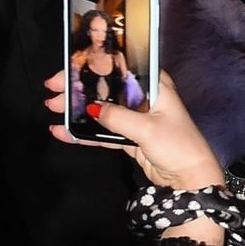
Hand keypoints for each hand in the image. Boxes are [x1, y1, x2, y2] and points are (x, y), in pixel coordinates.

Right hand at [44, 69, 224, 192]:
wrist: (190, 180)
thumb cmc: (179, 147)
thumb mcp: (147, 129)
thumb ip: (118, 117)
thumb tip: (91, 109)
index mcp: (155, 85)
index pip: (120, 67)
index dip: (94, 65)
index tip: (69, 68)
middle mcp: (145, 97)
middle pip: (107, 87)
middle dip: (80, 89)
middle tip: (54, 91)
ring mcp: (137, 117)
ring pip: (103, 109)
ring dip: (79, 110)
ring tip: (54, 109)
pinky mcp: (131, 137)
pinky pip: (104, 131)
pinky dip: (85, 132)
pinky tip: (64, 131)